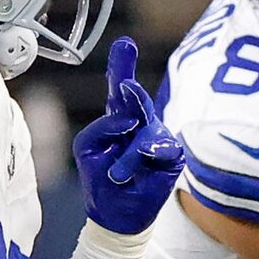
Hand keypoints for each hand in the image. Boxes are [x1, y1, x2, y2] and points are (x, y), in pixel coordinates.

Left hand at [70, 34, 183, 234]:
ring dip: (131, 152)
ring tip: (118, 174)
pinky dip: (150, 154)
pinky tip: (144, 157)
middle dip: (132, 91)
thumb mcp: (87, 148)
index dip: (121, 66)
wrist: (114, 213)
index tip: (124, 44)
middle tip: (123, 86)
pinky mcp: (172, 157)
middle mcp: (140, 123)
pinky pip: (165, 148)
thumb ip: (101, 127)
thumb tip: (126, 119)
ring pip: (148, 130)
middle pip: (138, 99)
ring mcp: (157, 139)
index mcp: (118, 118)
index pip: (119, 88)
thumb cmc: (100, 177)